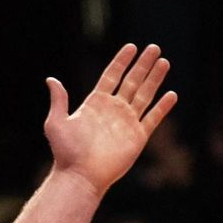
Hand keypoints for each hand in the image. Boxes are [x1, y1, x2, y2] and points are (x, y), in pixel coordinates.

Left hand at [44, 44, 177, 194]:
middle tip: (154, 48)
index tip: (131, 47)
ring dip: (155, 79)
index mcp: (95, 104)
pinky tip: (171, 94)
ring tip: (164, 62)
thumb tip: (51, 79)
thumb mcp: (56, 122)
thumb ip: (59, 100)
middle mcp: (113, 110)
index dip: (121, 62)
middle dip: (143, 65)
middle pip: (131, 81)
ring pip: (145, 95)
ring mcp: (127, 122)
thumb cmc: (66, 152)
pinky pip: (153, 118)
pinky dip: (163, 107)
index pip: (111, 76)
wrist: (80, 176)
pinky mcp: (138, 137)